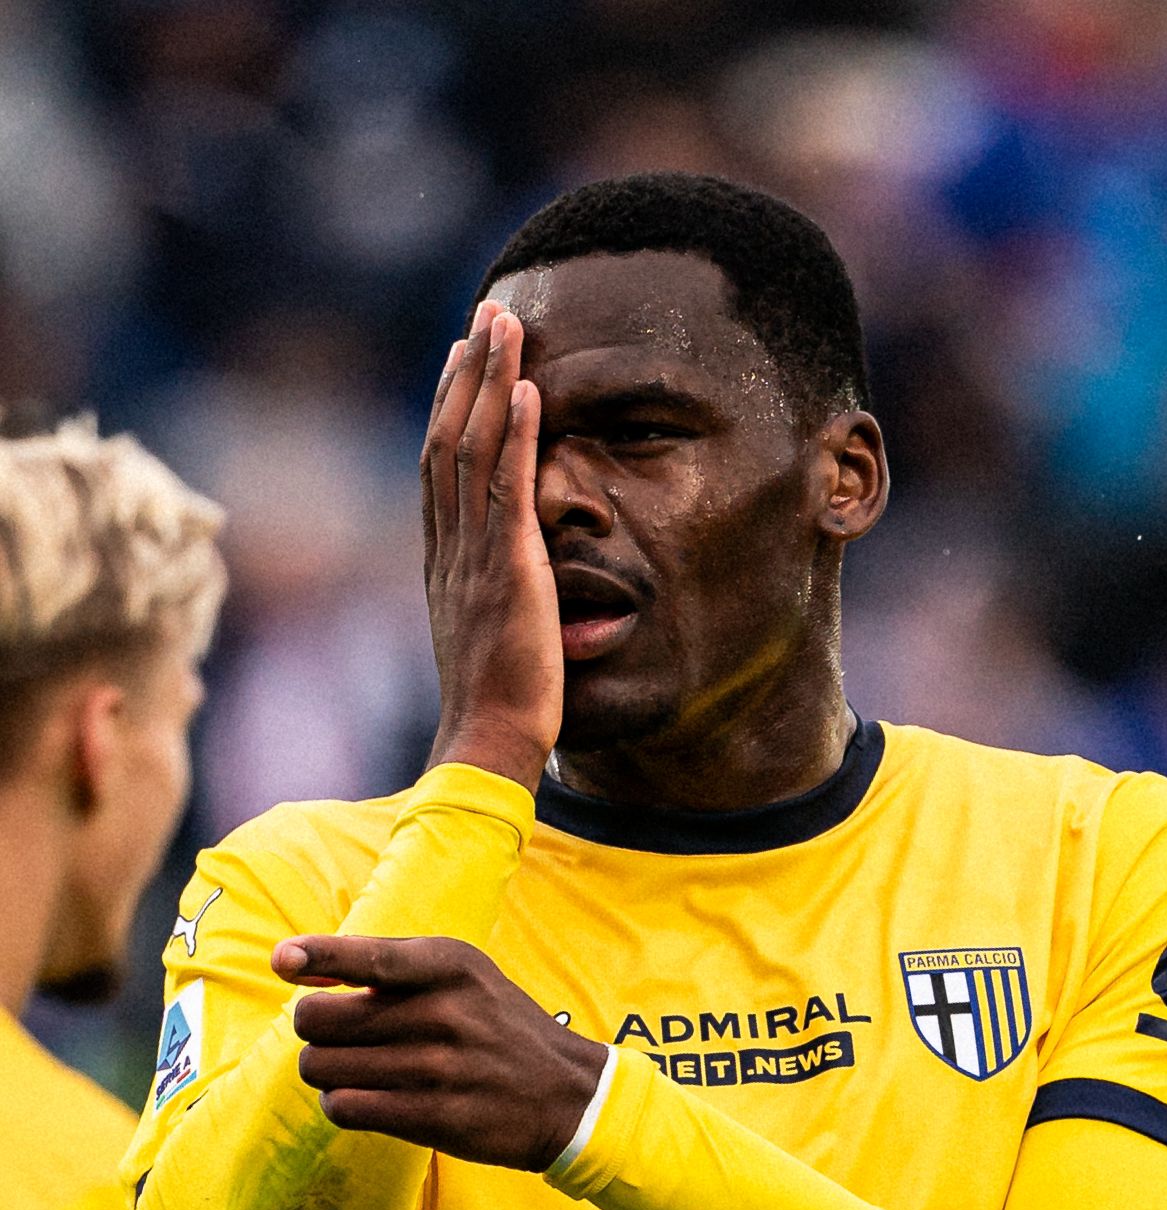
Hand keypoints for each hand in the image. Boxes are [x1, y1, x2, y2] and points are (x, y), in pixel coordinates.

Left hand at [272, 935, 607, 1171]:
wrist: (567, 1094)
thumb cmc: (498, 1025)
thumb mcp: (463, 975)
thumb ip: (388, 964)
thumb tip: (294, 961)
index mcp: (450, 966)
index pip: (368, 957)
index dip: (315, 956)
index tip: (283, 961)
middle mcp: (444, 1012)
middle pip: (321, 1019)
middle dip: (314, 1032)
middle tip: (338, 1038)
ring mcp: (438, 1068)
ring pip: (324, 1067)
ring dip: (326, 1072)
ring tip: (354, 1071)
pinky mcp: (434, 1117)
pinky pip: (346, 1108)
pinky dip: (341, 1104)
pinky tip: (364, 1099)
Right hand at [421, 302, 562, 794]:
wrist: (490, 739)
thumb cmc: (500, 701)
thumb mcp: (493, 632)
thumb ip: (499, 592)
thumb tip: (521, 577)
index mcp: (445, 560)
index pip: (440, 465)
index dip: (450, 405)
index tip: (462, 357)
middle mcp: (450, 547)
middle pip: (449, 439)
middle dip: (466, 372)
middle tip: (484, 315)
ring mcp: (474, 556)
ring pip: (471, 450)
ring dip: (488, 382)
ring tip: (503, 324)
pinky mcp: (507, 570)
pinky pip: (508, 489)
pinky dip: (515, 436)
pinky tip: (528, 390)